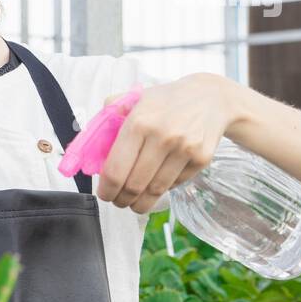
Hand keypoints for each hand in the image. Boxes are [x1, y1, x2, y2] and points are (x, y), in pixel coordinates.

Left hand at [96, 73, 236, 213]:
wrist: (211, 98)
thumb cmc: (165, 102)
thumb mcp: (133, 99)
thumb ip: (107, 119)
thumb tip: (89, 149)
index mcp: (139, 123)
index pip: (115, 170)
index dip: (107, 190)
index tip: (104, 194)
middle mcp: (162, 136)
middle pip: (134, 186)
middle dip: (122, 200)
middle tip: (118, 201)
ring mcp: (184, 149)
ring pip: (155, 191)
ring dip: (141, 203)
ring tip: (134, 203)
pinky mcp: (202, 159)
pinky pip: (175, 185)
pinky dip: (163, 189)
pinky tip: (158, 181)